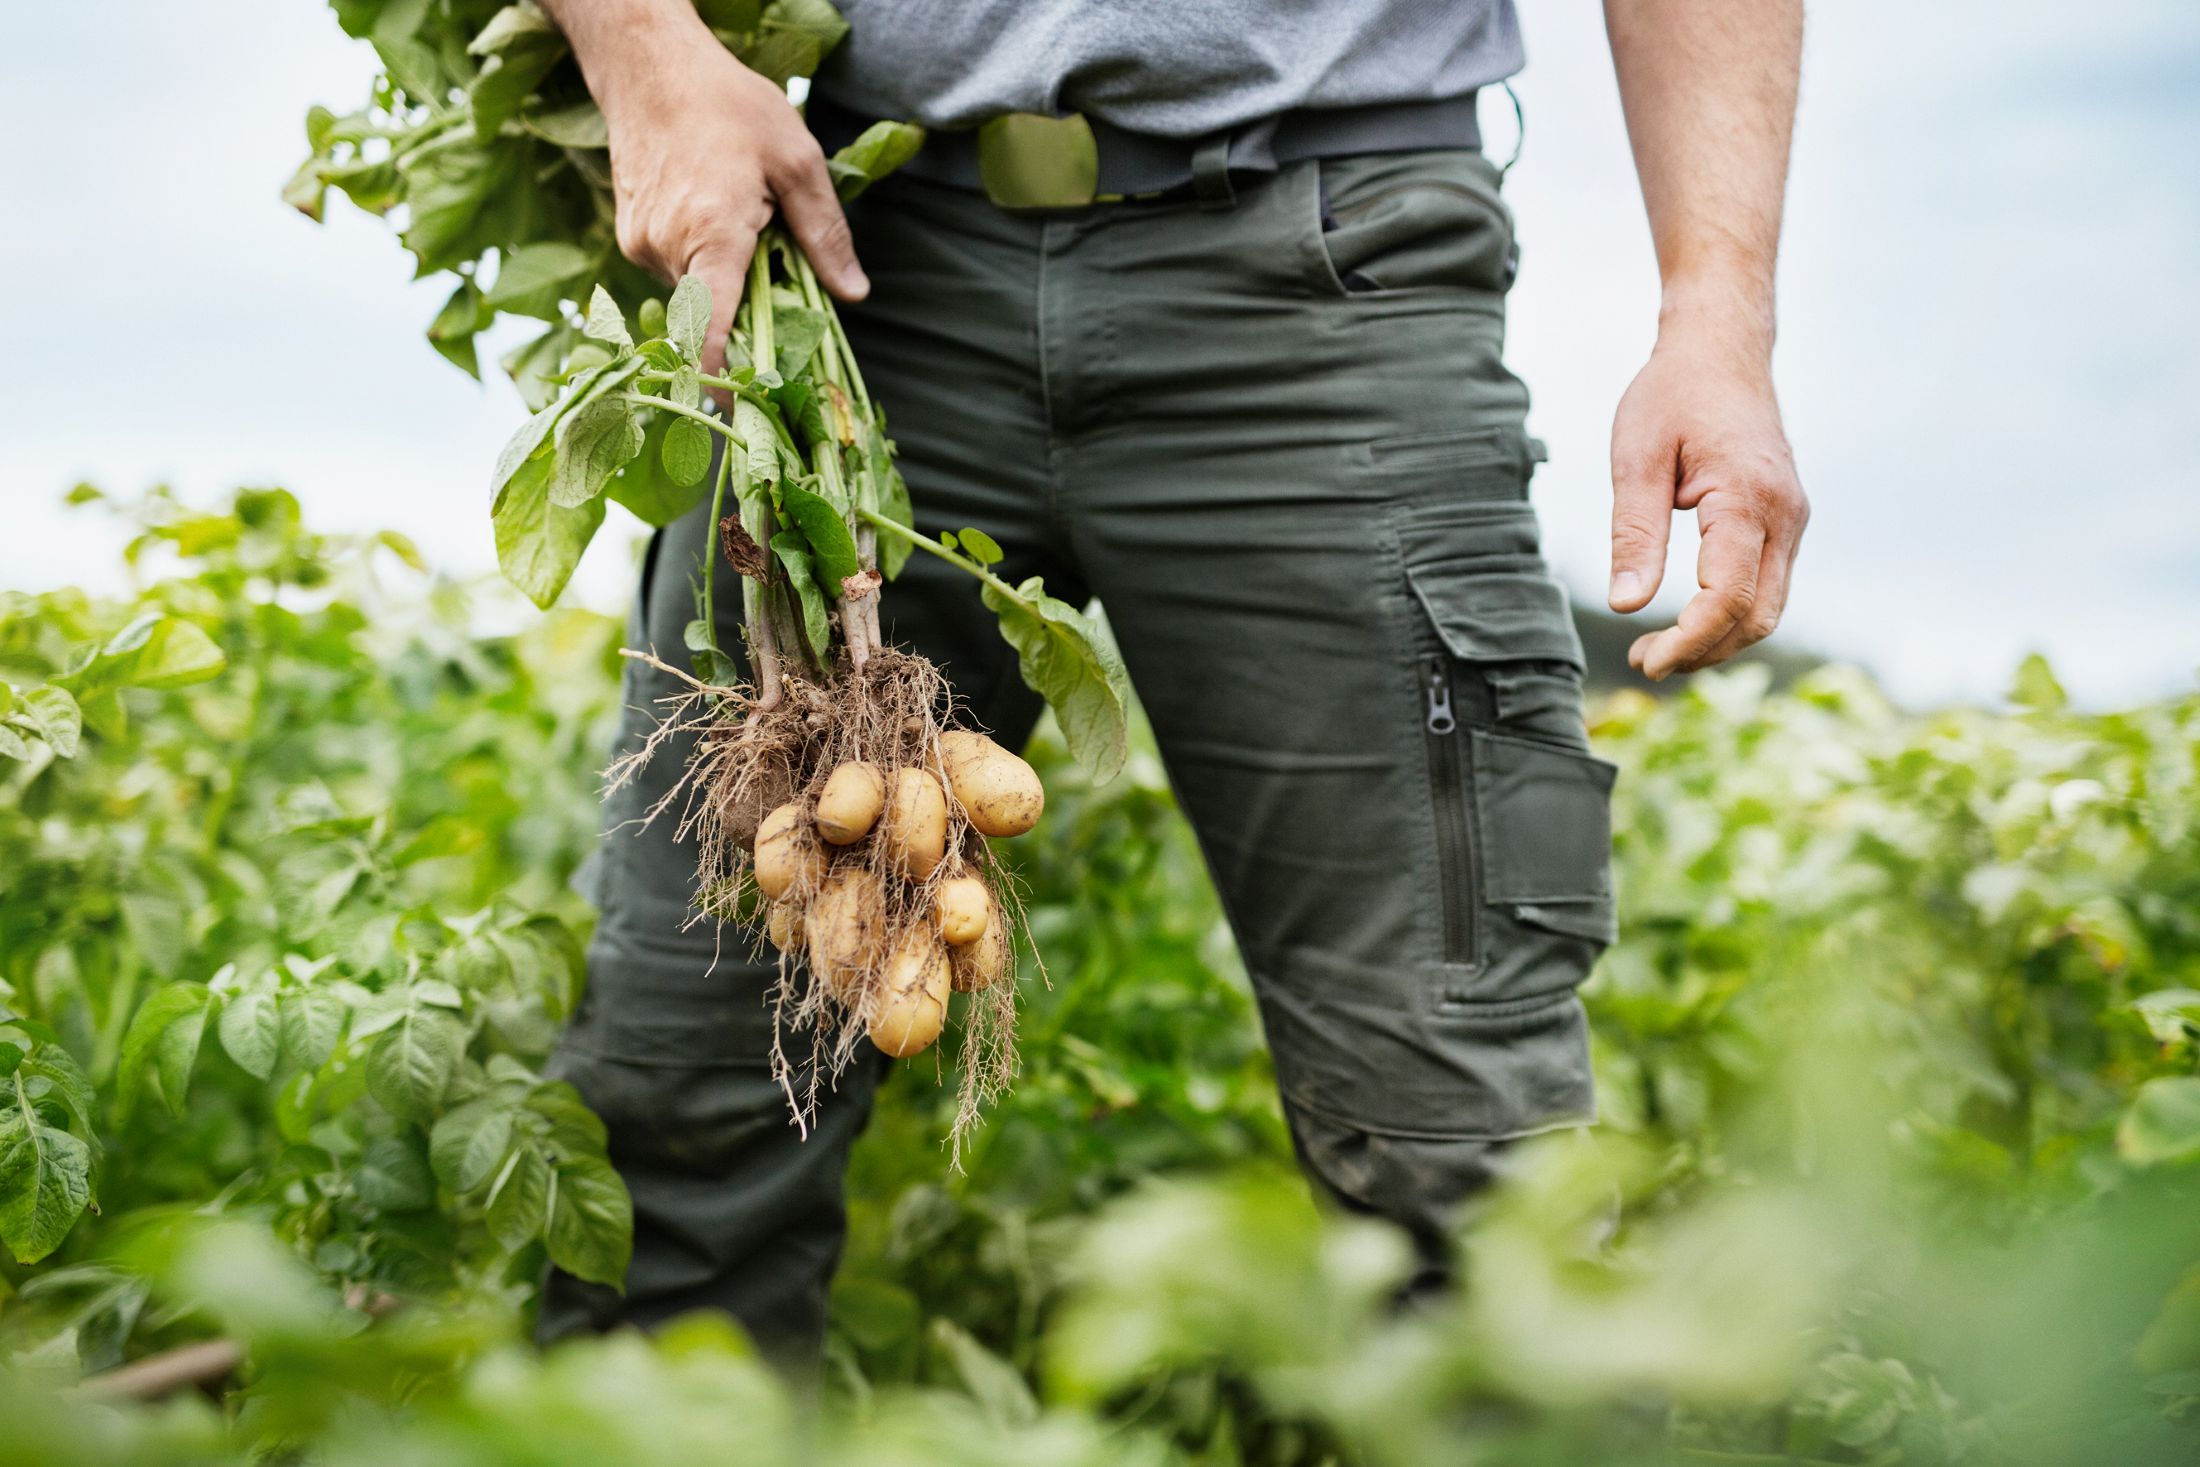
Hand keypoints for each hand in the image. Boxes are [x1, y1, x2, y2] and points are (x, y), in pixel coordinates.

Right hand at [591, 18, 867, 386]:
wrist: (648, 65)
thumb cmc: (728, 104)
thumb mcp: (797, 160)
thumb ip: (825, 233)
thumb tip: (853, 294)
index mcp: (712, 234)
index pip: (713, 329)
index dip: (726, 377)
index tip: (744, 414)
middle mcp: (667, 248)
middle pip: (715, 313)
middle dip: (749, 312)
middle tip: (780, 278)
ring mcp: (641, 245)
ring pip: (695, 292)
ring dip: (727, 281)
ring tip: (746, 224)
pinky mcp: (630, 237)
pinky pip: (676, 271)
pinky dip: (703, 261)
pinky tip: (714, 213)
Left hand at [1606, 318, 1807, 679]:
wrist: (1721, 349)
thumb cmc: (1674, 395)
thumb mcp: (1637, 459)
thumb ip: (1633, 534)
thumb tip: (1626, 605)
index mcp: (1748, 499)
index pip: (1728, 598)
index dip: (1688, 641)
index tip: (1645, 660)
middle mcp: (1785, 516)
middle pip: (1758, 617)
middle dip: (1703, 650)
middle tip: (1643, 661)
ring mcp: (1792, 519)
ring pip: (1769, 607)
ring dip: (1718, 638)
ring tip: (1658, 647)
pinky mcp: (1785, 519)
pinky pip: (1768, 583)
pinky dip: (1732, 613)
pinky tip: (1687, 618)